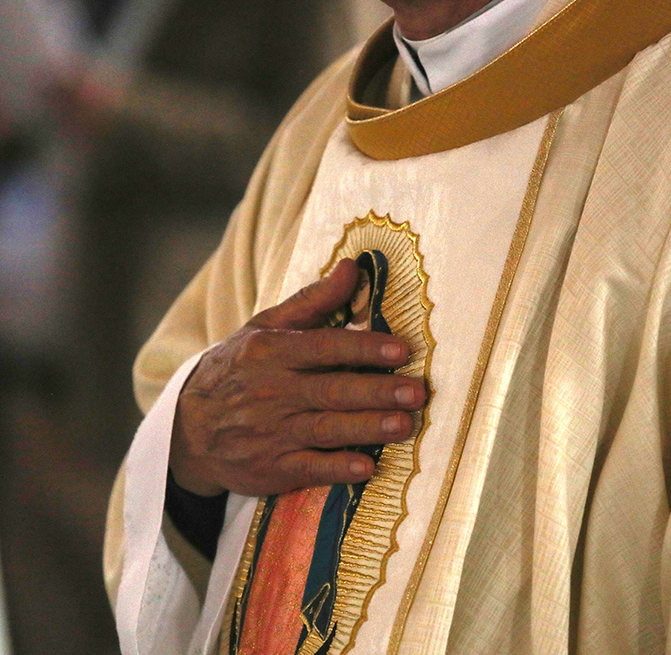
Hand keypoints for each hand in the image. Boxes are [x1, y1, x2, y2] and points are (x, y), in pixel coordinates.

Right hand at [170, 259, 426, 496]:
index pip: (324, 348)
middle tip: (417, 392)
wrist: (187, 429)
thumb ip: (312, 302)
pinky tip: (366, 468)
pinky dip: (337, 469)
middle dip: (377, 391)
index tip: (401, 350)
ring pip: (326, 429)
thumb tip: (351, 267)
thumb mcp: (265, 329)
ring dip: (367, 428)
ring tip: (405, 424)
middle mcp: (271, 392)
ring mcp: (270, 433)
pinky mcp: (270, 468)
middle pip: (331, 391)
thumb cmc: (239, 370)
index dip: (363, 348)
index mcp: (272, 353)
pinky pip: (308, 469)